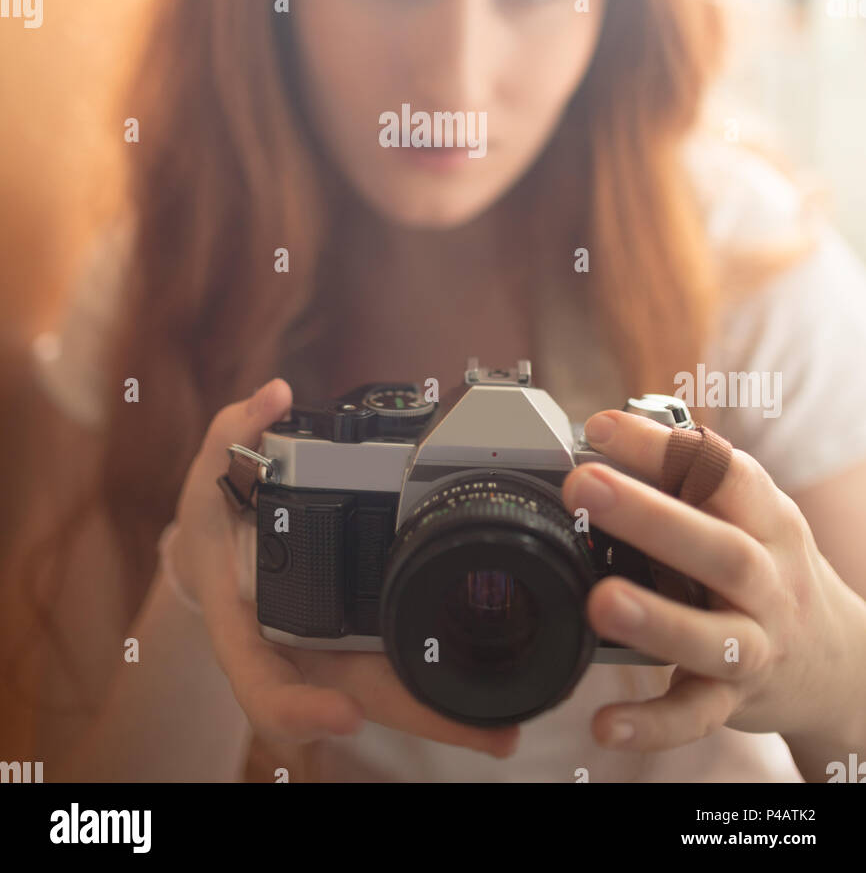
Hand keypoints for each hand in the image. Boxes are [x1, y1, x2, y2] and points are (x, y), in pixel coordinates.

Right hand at [172, 379, 519, 760]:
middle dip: (420, 724)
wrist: (223, 546)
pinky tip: (501, 691)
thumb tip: (274, 394)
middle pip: (356, 707)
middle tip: (488, 737)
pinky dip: (449, 684)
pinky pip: (406, 667)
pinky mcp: (364, 641)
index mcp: (248, 629)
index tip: (343, 714)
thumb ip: (233, 432)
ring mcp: (334, 655)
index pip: (266, 690)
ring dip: (449, 716)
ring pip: (392, 697)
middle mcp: (296, 655)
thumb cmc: (215, 519)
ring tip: (510, 725)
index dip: (301, 711)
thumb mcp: (208, 473)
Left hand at [561, 409, 865, 752]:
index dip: (662, 447)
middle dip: (651, 516)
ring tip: (601, 601)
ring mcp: (758, 644)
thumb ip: (689, 484)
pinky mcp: (736, 700)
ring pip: (715, 636)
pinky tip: (608, 722)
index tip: (601, 427)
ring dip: (658, 619)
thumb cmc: (771, 570)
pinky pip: (697, 715)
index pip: (721, 472)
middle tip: (585, 486)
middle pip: (719, 549)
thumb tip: (606, 440)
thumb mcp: (750, 518)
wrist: (838, 662)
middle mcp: (769, 580)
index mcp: (767, 521)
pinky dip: (655, 723)